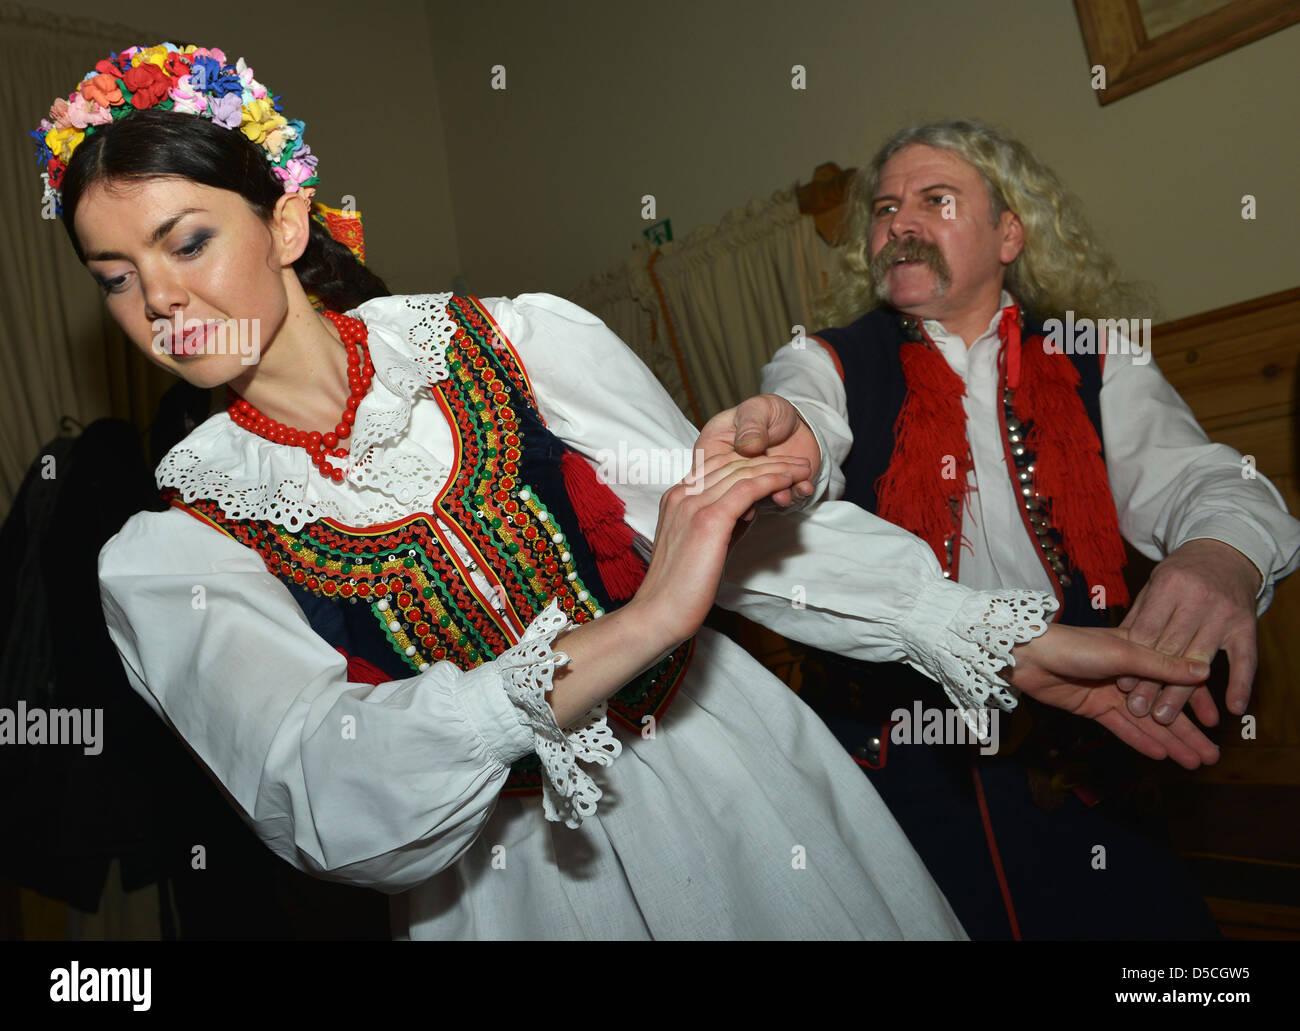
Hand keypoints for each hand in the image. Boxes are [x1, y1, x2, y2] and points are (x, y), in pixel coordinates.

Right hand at [628, 450, 812, 645]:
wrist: (660, 611)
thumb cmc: (681, 586)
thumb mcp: (704, 543)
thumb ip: (725, 521)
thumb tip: (752, 507)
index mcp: (677, 497)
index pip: (718, 464)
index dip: (751, 460)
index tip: (778, 464)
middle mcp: (682, 494)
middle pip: (732, 463)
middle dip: (770, 459)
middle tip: (799, 462)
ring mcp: (693, 505)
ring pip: (742, 472)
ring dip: (778, 467)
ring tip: (803, 468)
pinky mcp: (709, 520)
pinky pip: (747, 489)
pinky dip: (771, 481)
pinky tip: (789, 481)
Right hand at [695, 394, 819, 509]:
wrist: (796, 420)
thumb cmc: (768, 411)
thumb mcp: (757, 410)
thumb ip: (751, 426)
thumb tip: (748, 445)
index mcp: (715, 450)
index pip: (713, 472)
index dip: (725, 484)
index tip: (742, 488)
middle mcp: (732, 472)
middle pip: (738, 489)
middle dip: (758, 493)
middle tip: (774, 492)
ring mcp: (754, 483)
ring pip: (762, 498)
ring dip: (777, 497)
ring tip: (788, 493)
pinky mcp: (776, 488)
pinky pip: (784, 496)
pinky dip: (795, 495)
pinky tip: (805, 487)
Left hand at [1005, 624, 1218, 768]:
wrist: (1028, 656)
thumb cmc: (1073, 645)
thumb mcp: (1123, 653)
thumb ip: (1161, 666)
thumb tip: (1204, 671)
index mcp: (1139, 652)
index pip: (1176, 679)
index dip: (1196, 700)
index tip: (1216, 721)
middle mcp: (1129, 674)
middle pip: (1164, 707)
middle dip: (1188, 731)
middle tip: (1212, 757)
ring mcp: (1111, 693)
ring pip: (1146, 722)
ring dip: (1170, 742)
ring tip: (1194, 763)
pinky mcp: (1094, 709)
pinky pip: (1123, 728)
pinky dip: (1141, 741)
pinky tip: (1162, 756)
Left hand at [1117, 538, 1260, 725]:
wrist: (1224, 554)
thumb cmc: (1180, 574)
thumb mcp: (1154, 586)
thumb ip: (1138, 617)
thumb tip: (1119, 651)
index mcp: (1169, 587)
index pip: (1148, 633)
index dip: (1134, 660)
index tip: (1123, 686)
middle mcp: (1198, 600)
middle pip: (1171, 652)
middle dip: (1154, 684)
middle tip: (1141, 711)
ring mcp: (1224, 614)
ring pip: (1200, 662)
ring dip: (1185, 695)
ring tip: (1167, 718)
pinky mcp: (1247, 626)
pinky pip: (1245, 660)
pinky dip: (1240, 684)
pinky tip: (1233, 708)